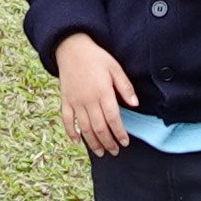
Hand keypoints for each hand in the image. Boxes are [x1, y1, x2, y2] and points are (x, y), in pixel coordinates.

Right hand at [53, 30, 133, 158]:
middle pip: (99, 127)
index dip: (119, 133)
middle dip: (108, 142)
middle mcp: (88, 100)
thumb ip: (125, 87)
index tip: (125, 142)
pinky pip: (67, 120)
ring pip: (84, 127)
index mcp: (103, 92)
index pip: (113, 118)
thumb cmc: (96, 58)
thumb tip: (135, 104)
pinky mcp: (65, 100)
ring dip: (92, 142)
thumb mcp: (115, 68)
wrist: (71, 48)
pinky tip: (77, 141)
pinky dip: (71, 132)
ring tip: (100, 152)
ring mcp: (75, 101)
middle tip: (115, 152)